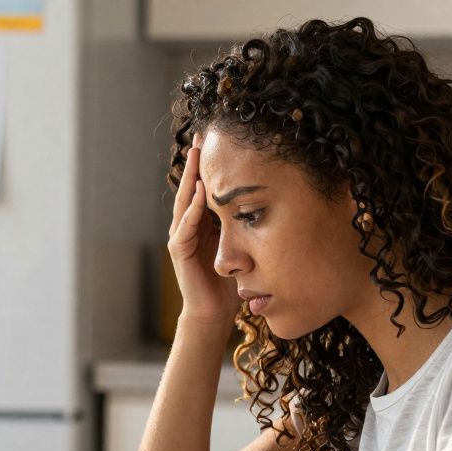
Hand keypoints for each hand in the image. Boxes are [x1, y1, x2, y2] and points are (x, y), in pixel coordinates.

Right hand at [168, 141, 240, 324]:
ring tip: (196, 157)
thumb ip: (246, 226)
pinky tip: (199, 194)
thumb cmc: (230, 283)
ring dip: (190, 179)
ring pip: (184, 201)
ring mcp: (180, 237)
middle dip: (195, 163)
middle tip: (201, 137)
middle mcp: (188, 226)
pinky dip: (191, 209)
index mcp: (203, 223)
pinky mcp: (178, 251)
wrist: (215, 312)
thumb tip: (273, 205)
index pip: (204, 189)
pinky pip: (185, 226)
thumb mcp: (242, 246)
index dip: (209, 166)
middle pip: (190, 188)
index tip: (218, 142)